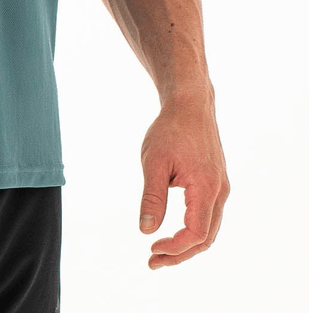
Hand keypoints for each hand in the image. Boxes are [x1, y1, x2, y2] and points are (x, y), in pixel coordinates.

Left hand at [139, 92, 229, 268]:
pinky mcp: (216, 182)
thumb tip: (146, 230)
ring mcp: (221, 187)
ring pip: (209, 228)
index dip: (175, 247)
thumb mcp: (154, 162)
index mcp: (206, 187)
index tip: (152, 249)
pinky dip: (193, 230)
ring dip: (186, 244)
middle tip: (152, 262)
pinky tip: (173, 231)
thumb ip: (152, 197)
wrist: (190, 105)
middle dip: (180, 254)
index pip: (196, 233)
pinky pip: (209, 215)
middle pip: (206, 237)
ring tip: (160, 251)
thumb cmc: (170, 130)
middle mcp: (219, 191)